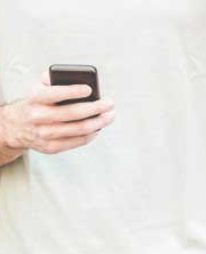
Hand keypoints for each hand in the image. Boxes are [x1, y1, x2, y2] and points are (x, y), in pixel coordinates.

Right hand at [0, 73, 114, 154]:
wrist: (17, 127)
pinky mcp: (53, 147)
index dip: (74, 91)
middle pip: (74, 113)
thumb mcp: (37, 87)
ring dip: (99, 122)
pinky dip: (92, 133)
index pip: (56, 93)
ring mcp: (46, 134)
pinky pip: (78, 141)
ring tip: (110, 115)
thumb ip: (52, 79)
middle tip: (110, 103)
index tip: (90, 89)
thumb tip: (76, 76)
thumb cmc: (36, 103)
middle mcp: (39, 117)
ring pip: (80, 129)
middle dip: (96, 108)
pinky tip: (99, 127)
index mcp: (35, 98)